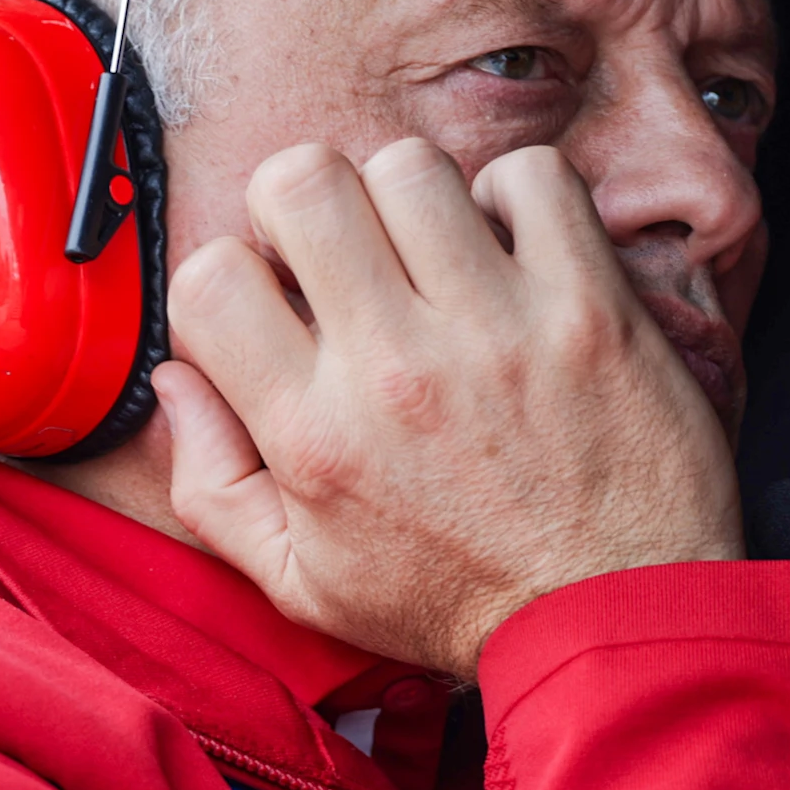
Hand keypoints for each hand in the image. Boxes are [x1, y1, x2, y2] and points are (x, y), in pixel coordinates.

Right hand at [162, 138, 740, 677]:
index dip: (234, 273)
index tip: (278, 301)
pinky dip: (519, 197)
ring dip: (411, 198)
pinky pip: (534, 178)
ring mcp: (498, 327)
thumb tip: (174, 379)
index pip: (210, 278)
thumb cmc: (462, 602)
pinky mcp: (589, 305)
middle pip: (300, 181)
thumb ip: (212, 486)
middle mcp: (396, 369)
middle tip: (346, 253)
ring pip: (410, 166)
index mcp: (314, 434)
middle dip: (305, 203)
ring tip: (434, 254)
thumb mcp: (302, 584)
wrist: (615, 623)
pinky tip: (514, 252)